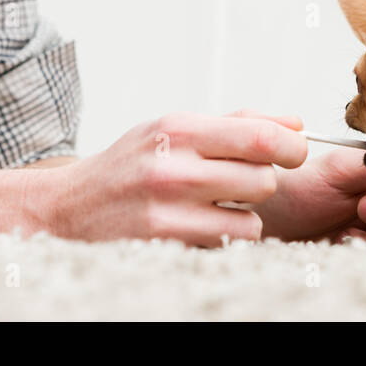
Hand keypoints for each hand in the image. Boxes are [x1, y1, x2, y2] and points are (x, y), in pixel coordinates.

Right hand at [39, 111, 307, 245]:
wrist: (69, 206)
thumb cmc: (131, 164)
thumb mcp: (173, 129)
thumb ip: (236, 124)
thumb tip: (296, 124)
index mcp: (178, 127)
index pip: (260, 136)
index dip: (292, 147)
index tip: (295, 153)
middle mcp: (173, 164)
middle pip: (264, 178)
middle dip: (261, 181)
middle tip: (240, 181)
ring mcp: (168, 206)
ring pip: (252, 217)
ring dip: (244, 214)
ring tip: (215, 205)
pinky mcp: (165, 240)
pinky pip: (228, 242)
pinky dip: (225, 236)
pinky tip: (200, 224)